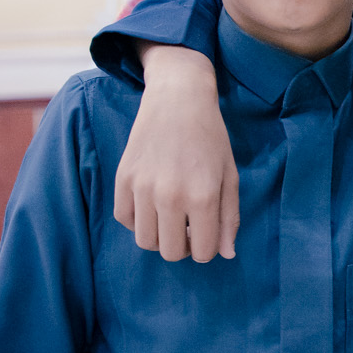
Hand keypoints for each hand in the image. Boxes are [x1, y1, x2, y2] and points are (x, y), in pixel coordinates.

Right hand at [115, 43, 237, 260]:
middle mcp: (170, 196)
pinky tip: (151, 206)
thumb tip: (226, 254)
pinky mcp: (123, 178)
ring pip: (145, 241)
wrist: (178, 98)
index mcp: (203, 196)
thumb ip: (229, 218)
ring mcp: (142, 187)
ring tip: (170, 218)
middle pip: (170, 252)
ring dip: (160, 237)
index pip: (201, 252)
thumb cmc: (211, 137)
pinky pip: (124, 219)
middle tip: (188, 227)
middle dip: (182, 247)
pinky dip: (138, 221)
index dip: (206, 249)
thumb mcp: (230, 176)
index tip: (206, 234)